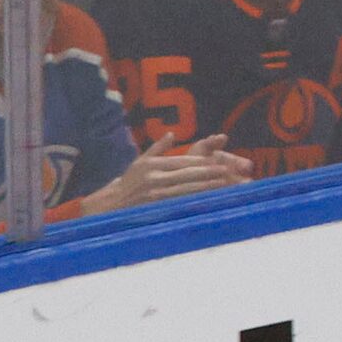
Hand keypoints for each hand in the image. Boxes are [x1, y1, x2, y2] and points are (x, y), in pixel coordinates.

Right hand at [78, 136, 252, 217]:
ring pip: (188, 189)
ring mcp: (157, 193)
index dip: (202, 162)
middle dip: (209, 173)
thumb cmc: (130, 182)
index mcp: (152, 164)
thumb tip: (171, 134)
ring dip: (208, 187)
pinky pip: (182, 203)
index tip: (218, 161)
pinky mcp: (159, 207)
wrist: (114, 203)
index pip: (182, 162)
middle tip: (228, 172)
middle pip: (188, 174)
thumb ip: (158, 148)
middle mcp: (155, 177)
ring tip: (224, 185)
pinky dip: (197, 201)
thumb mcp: (141, 161)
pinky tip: (210, 201)